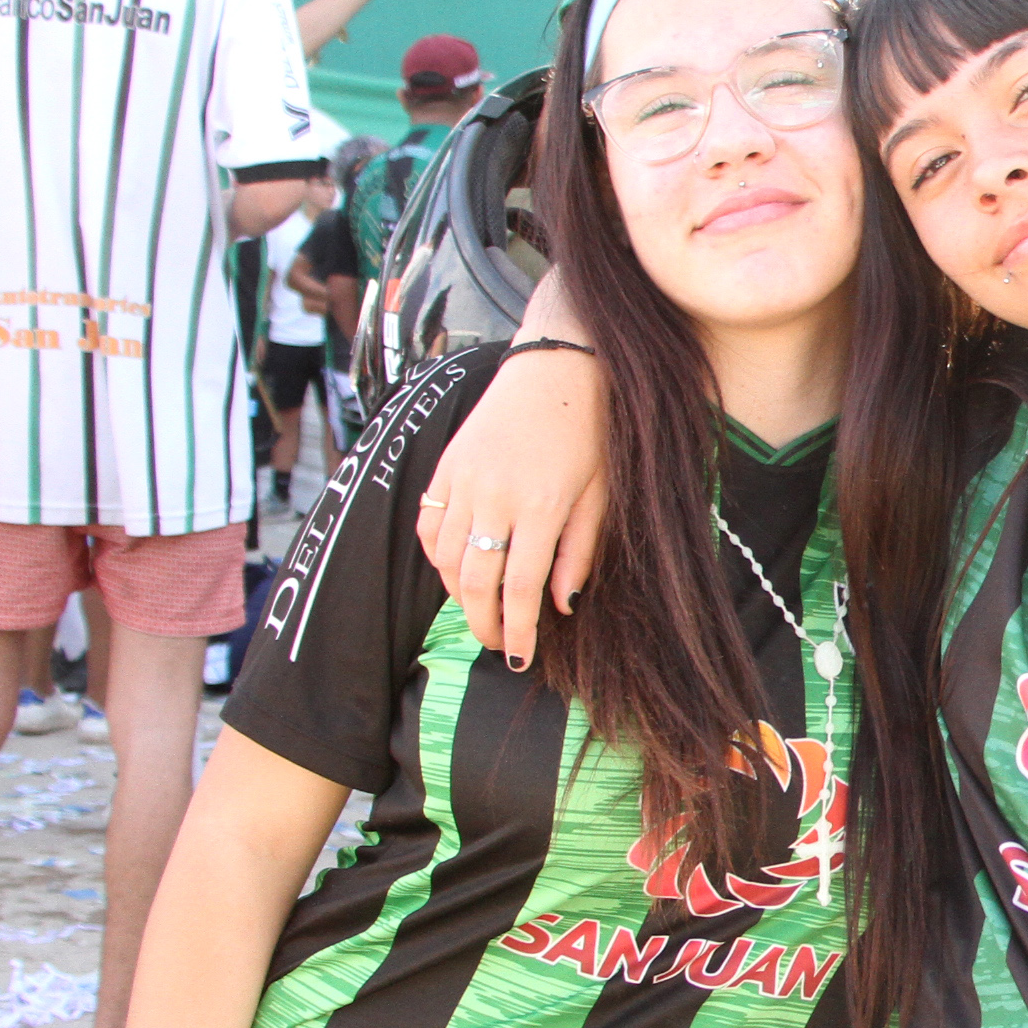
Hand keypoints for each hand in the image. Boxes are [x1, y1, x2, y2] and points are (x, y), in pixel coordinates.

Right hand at [416, 347, 607, 664]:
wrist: (556, 368)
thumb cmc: (590, 432)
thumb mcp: (599, 495)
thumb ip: (579, 552)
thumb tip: (560, 606)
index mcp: (542, 508)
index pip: (521, 589)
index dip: (518, 631)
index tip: (519, 659)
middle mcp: (496, 497)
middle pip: (476, 582)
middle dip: (483, 624)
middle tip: (496, 645)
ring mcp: (464, 481)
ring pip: (445, 558)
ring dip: (458, 594)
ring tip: (479, 610)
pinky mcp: (445, 466)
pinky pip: (428, 525)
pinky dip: (436, 556)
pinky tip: (454, 570)